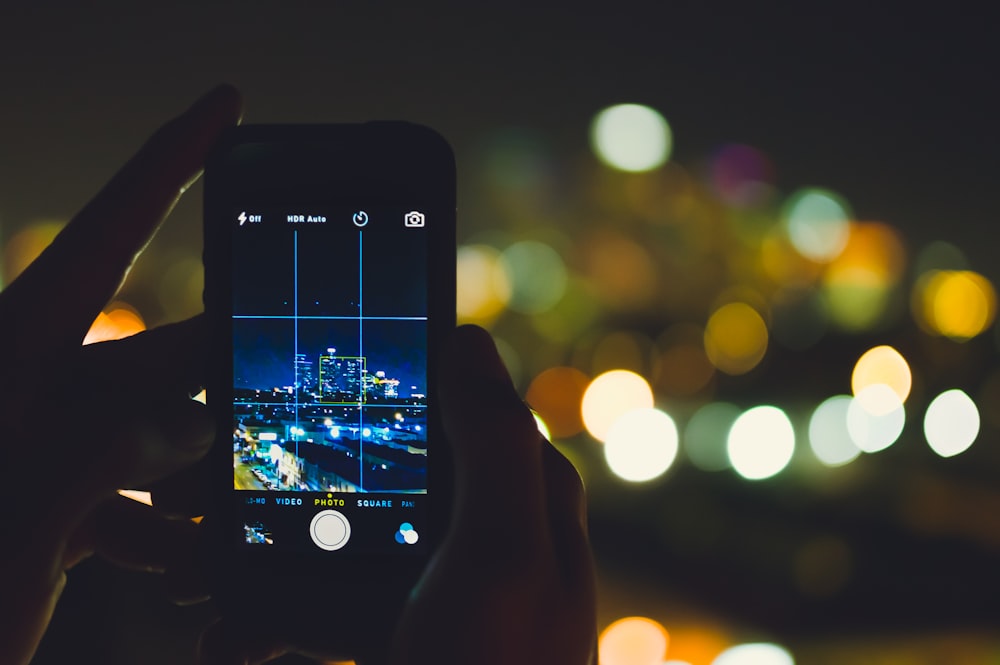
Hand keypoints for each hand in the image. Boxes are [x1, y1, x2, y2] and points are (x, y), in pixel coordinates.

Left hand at [0, 85, 241, 664]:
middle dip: (228, 385)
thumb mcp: (20, 526)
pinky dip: (162, 522)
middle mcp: (31, 380)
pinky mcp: (51, 488)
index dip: (174, 157)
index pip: (111, 228)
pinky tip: (181, 570)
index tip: (229, 103)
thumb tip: (192, 419)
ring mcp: (44, 435)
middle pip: (161, 349)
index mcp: (12, 352)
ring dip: (199, 479)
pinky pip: (129, 483)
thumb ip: (111, 454)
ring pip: (157, 427)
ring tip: (217, 545)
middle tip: (290, 403)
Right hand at [197, 325, 597, 664]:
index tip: (304, 371)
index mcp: (521, 490)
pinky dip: (275, 611)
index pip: (453, 397)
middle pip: (382, 464)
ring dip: (268, 547)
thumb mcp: (501, 557)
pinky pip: (329, 598)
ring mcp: (439, 579)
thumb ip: (493, 445)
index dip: (388, 376)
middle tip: (212, 483)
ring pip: (341, 531)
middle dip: (299, 472)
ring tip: (193, 569)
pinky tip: (230, 634)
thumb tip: (463, 340)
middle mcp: (483, 525)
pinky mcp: (402, 626)